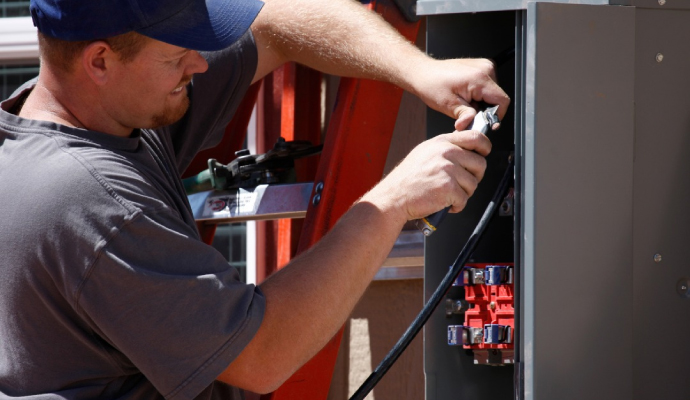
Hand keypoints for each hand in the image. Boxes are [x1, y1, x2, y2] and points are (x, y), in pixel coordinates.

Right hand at [363, 129, 490, 220]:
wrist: (394, 197)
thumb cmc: (407, 179)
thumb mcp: (425, 153)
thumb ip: (446, 148)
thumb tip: (467, 149)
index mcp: (442, 142)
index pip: (475, 137)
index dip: (484, 147)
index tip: (483, 154)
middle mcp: (446, 152)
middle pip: (480, 163)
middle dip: (474, 177)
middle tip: (462, 184)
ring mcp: (448, 169)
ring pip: (473, 183)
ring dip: (464, 193)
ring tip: (447, 194)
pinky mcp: (448, 187)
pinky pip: (464, 198)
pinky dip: (457, 205)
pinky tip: (444, 203)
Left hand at [410, 58, 509, 130]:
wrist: (424, 73)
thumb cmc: (432, 85)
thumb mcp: (448, 105)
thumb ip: (465, 116)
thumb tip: (472, 127)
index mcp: (479, 78)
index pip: (502, 101)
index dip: (496, 116)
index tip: (486, 124)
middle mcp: (485, 68)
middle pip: (498, 97)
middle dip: (485, 110)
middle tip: (468, 113)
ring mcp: (484, 66)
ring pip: (493, 93)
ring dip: (482, 102)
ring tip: (465, 102)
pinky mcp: (481, 66)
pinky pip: (488, 86)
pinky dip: (479, 94)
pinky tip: (466, 95)